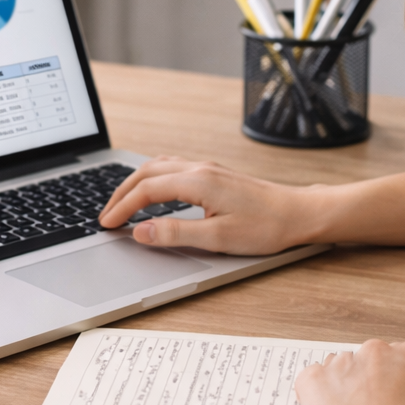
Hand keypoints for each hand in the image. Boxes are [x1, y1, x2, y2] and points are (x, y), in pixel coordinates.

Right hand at [97, 157, 319, 254]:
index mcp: (198, 182)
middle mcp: (200, 169)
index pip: (146, 190)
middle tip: (106, 215)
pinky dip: (152, 178)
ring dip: (135, 182)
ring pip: (158, 166)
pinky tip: (152, 190)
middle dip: (121, 192)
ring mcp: (207, 169)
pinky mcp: (215, 174)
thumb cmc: (266, 227)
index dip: (122, 207)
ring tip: (122, 203)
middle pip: (146, 172)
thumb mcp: (218, 237)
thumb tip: (141, 231)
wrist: (299, 213)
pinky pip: (172, 167)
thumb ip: (176, 233)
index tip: (107, 224)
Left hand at [295, 341, 404, 404]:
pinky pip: (311, 381)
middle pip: (369, 360)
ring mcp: (341, 362)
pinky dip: (315, 398)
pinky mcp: (313, 377)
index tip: (394, 396)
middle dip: (368, 381)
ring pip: (338, 369)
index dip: (397, 380)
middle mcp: (375, 351)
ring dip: (341, 388)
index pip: (403, 357)